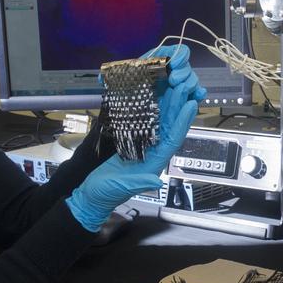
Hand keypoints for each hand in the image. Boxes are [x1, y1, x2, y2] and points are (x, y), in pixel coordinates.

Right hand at [67, 45, 204, 230]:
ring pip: (159, 123)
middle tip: (184, 85)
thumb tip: (157, 181)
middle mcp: (153, 154)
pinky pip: (146, 124)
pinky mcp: (133, 144)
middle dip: (177, 106)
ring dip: (167, 105)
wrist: (92, 197)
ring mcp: (144, 148)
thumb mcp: (120, 188)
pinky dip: (151, 110)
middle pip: (169, 126)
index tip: (191, 104)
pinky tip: (153, 96)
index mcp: (154, 164)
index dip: (182, 122)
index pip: (172, 140)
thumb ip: (138, 184)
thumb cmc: (105, 194)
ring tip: (173, 85)